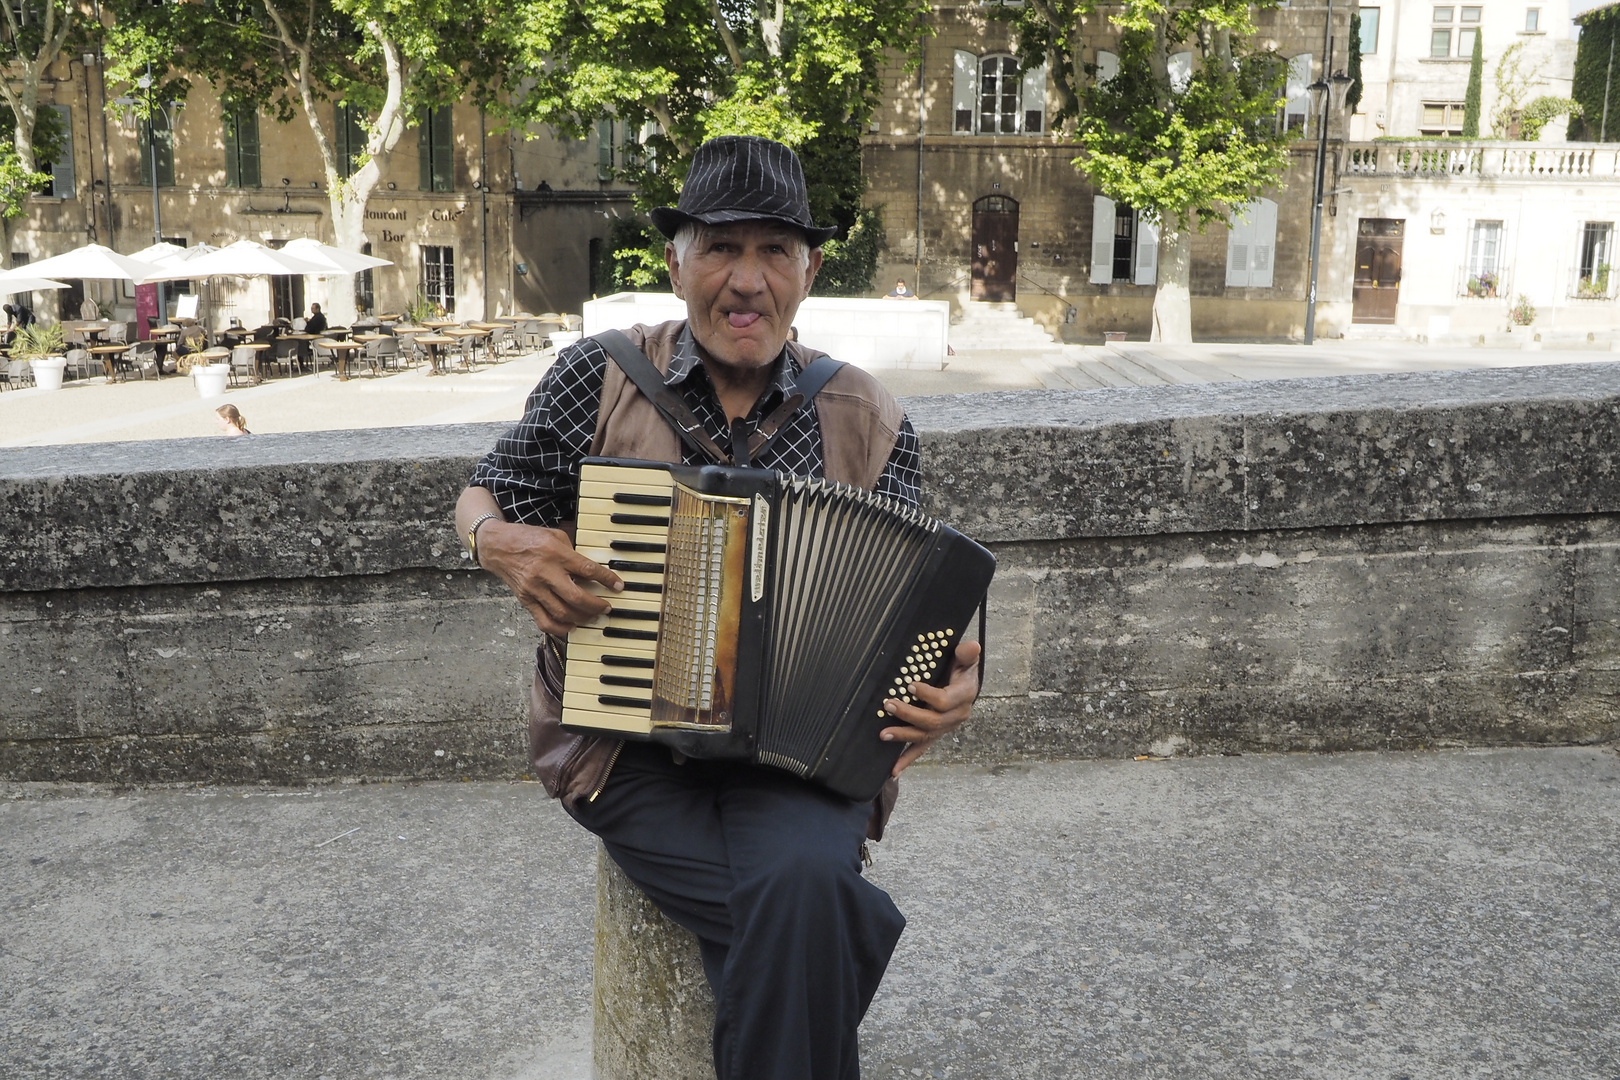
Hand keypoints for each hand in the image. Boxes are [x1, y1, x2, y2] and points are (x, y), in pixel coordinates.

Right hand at [476, 520, 622, 635]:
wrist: (497, 546)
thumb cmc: (528, 538)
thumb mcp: (555, 536)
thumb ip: (573, 553)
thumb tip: (592, 570)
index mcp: (555, 554)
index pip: (587, 570)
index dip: (607, 579)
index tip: (618, 586)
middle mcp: (545, 573)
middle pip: (576, 597)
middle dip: (596, 605)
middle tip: (606, 607)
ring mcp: (534, 589)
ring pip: (562, 613)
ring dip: (582, 618)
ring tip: (592, 616)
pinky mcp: (526, 601)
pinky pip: (545, 621)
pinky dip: (561, 628)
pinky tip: (572, 625)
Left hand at [879, 639, 981, 775]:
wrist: (965, 683)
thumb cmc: (962, 667)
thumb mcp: (966, 657)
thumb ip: (967, 653)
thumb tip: (971, 646)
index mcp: (964, 696)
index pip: (944, 701)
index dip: (927, 695)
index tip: (909, 685)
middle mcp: (956, 716)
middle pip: (931, 721)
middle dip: (908, 714)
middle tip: (887, 704)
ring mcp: (946, 728)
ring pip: (924, 736)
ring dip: (903, 736)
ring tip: (883, 734)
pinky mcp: (936, 734)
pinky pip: (921, 749)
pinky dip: (907, 760)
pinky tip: (893, 771)